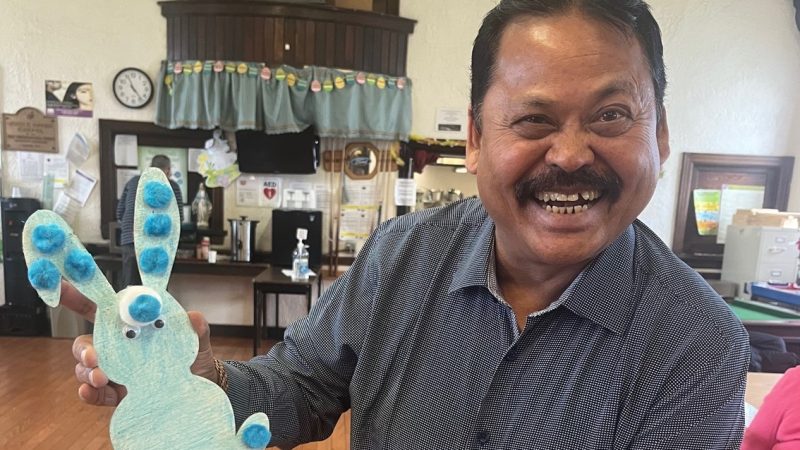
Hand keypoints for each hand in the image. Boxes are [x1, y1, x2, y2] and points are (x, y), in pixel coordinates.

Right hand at [62, 281, 218, 405]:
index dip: (77, 297)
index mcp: (132, 328)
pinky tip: (89, 391)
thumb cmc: (192, 359)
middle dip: (83, 348)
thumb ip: (196, 329)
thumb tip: (194, 317)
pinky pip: (95, 393)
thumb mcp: (196, 342)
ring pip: (87, 368)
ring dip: (88, 371)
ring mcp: (115, 371)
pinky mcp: (116, 394)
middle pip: (86, 342)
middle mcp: (118, 348)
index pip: (102, 309)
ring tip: (101, 377)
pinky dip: (89, 392)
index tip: (61, 288)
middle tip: (93, 356)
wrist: (198, 390)